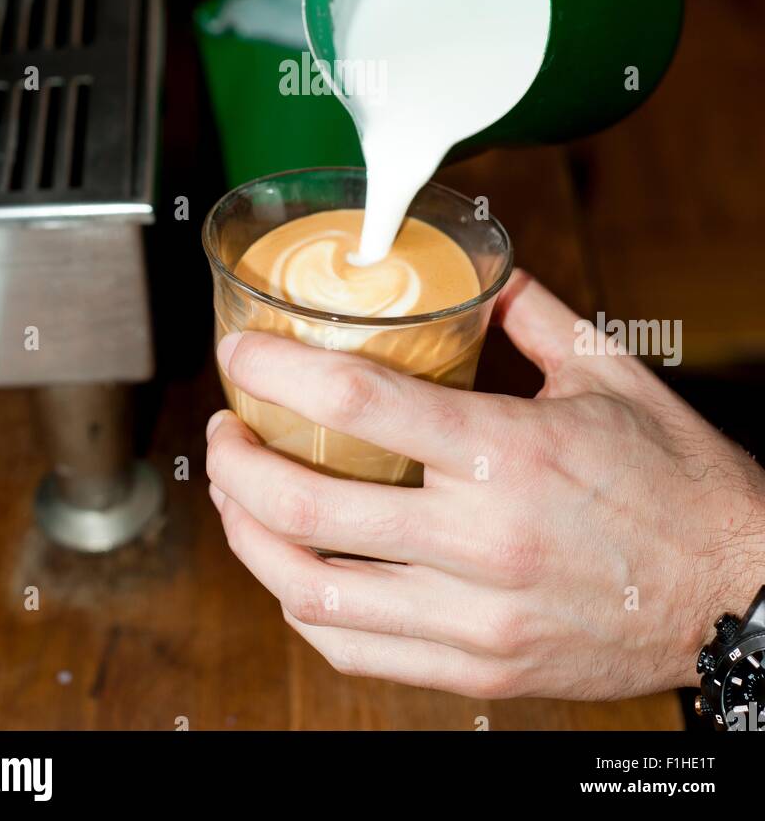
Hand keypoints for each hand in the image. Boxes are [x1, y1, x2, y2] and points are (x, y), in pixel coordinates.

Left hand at [206, 270, 764, 699]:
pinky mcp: (478, 668)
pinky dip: (303, 606)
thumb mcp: (608, 375)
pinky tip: (292, 568)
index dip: (274, 369)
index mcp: (508, 451)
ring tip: (238, 497)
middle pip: (307, 505)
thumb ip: (531, 314)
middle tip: (226, 430)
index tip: (238, 353)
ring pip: (312, 590)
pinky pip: (355, 650)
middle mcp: (481, 541)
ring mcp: (474, 616)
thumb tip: (481, 271)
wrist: (738, 593)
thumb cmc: (680, 484)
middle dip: (236, 463)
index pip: (355, 400)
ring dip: (250, 538)